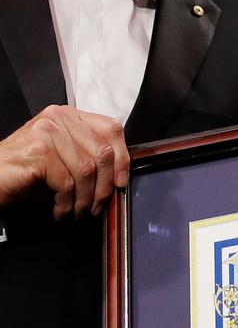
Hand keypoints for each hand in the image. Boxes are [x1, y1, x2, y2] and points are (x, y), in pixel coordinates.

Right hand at [0, 105, 128, 219]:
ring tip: (77, 212)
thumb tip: (118, 176)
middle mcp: (59, 118)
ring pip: (86, 169)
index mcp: (69, 116)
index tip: (120, 181)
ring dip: (85, 199)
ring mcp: (47, 132)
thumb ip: (88, 157)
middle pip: (102, 151)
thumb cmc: (24, 173)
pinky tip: (60, 211)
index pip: (110, 128)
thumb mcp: (63, 160)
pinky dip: (66, 203)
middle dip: (104, 186)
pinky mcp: (37, 152)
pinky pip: (67, 182)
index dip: (122, 157)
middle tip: (97, 206)